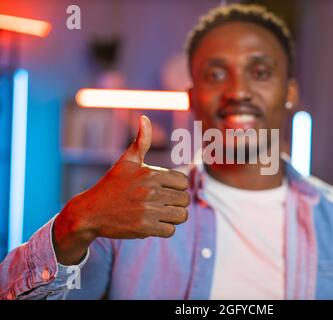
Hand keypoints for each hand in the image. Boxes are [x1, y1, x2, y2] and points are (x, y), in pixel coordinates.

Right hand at [54, 116, 189, 263]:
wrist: (90, 212)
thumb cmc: (112, 185)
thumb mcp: (126, 162)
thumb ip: (141, 141)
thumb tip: (144, 118)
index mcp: (150, 173)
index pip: (183, 182)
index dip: (176, 187)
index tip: (164, 189)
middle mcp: (151, 190)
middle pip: (185, 199)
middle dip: (176, 203)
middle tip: (162, 204)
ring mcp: (148, 210)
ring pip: (181, 216)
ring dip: (173, 217)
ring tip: (160, 214)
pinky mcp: (144, 228)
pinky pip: (170, 231)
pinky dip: (164, 229)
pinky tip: (152, 224)